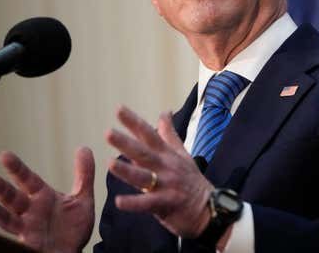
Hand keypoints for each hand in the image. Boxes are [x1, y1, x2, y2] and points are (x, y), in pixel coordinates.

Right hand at [0, 147, 94, 252]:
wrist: (74, 252)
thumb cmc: (73, 227)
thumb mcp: (82, 198)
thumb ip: (83, 174)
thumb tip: (84, 147)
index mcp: (42, 197)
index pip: (27, 179)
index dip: (16, 168)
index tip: (4, 155)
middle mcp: (31, 211)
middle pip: (13, 197)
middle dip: (2, 188)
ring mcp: (27, 228)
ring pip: (9, 218)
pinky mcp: (29, 244)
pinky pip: (16, 238)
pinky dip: (7, 231)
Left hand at [106, 106, 213, 237]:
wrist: (210, 208)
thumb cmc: (192, 180)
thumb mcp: (182, 153)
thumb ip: (169, 134)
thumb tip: (165, 112)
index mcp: (167, 154)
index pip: (149, 134)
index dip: (134, 122)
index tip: (119, 109)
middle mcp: (166, 167)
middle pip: (143, 153)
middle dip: (126, 143)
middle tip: (108, 133)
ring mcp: (166, 185)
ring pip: (144, 177)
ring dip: (127, 171)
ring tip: (110, 164)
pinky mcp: (166, 204)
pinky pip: (147, 204)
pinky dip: (133, 203)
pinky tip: (119, 202)